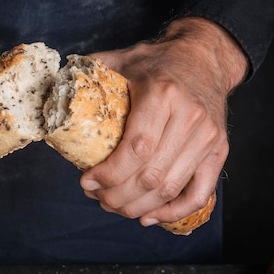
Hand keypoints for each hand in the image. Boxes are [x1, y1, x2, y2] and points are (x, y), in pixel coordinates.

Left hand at [80, 17, 247, 225]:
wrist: (204, 57)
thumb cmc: (157, 62)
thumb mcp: (122, 58)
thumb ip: (89, 70)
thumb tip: (54, 83)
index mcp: (162, 94)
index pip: (136, 148)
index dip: (109, 174)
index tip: (87, 181)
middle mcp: (189, 117)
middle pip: (150, 174)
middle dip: (117, 196)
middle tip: (97, 198)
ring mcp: (208, 136)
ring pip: (170, 187)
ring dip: (138, 206)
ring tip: (114, 206)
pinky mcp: (219, 150)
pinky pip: (200, 191)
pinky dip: (173, 211)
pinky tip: (149, 217)